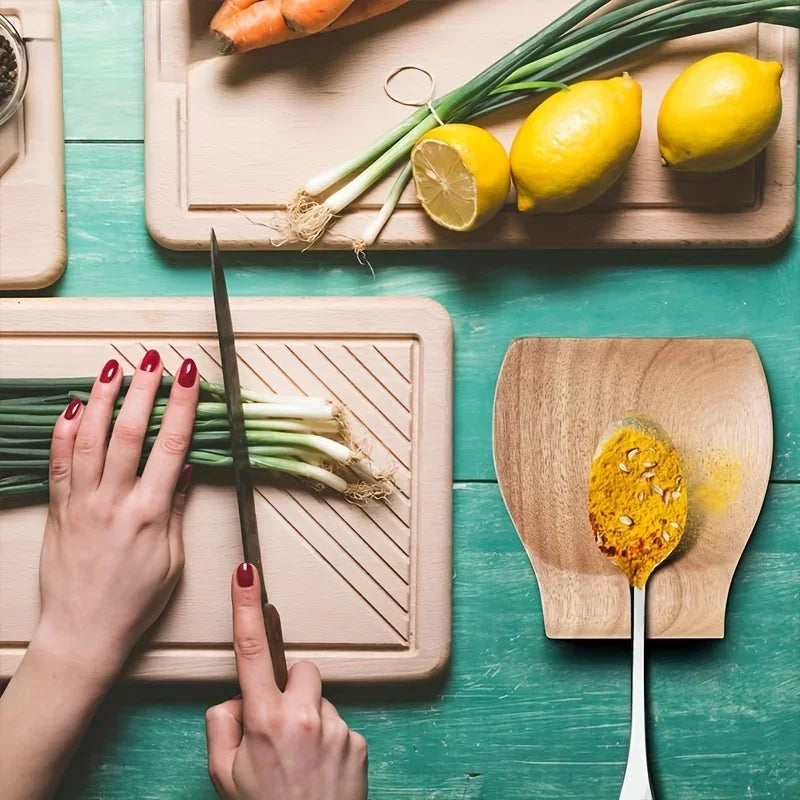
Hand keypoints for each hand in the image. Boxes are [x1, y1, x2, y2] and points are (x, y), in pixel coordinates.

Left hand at [33, 351, 199, 674]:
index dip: (181, 405)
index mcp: (149, 514)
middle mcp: (112, 502)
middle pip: (128, 432)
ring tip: (113, 368)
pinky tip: (71, 406)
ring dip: (101, 399)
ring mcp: (81, 504)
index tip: (190, 376)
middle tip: (153, 358)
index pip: (170, 446)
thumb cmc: (133, 602)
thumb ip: (177, 509)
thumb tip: (186, 468)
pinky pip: (58, 463)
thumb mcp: (172, 560)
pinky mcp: (59, 510)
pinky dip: (63, 432)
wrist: (83, 632)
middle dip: (143, 388)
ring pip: (88, 439)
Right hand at [205, 564, 367, 799]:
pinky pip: (339, 723)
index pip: (251, 650)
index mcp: (266, 720)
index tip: (246, 573)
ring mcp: (336, 727)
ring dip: (310, 717)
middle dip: (290, 688)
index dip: (247, 606)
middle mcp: (304, 716)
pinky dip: (329, 739)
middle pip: (301, 670)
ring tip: (302, 760)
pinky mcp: (358, 740)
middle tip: (280, 728)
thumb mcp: (224, 776)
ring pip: (320, 700)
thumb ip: (221, 726)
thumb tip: (236, 699)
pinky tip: (320, 769)